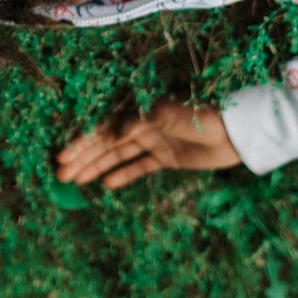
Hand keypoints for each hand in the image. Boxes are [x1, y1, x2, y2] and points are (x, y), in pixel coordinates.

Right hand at [54, 101, 240, 188]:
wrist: (237, 134)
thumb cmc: (205, 119)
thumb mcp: (173, 118)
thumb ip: (143, 122)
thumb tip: (112, 130)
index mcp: (141, 113)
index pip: (104, 128)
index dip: (83, 140)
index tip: (62, 154)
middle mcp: (143, 126)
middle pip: (106, 143)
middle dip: (83, 157)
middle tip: (60, 174)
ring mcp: (154, 142)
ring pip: (118, 156)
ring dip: (96, 167)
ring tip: (75, 181)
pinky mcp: (167, 158)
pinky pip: (140, 167)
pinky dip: (123, 175)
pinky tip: (106, 185)